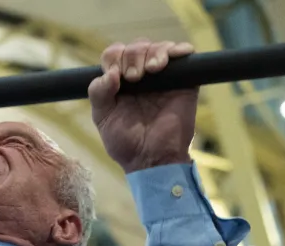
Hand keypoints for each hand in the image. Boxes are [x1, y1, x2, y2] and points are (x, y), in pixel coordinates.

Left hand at [88, 40, 197, 173]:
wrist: (152, 159)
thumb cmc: (125, 142)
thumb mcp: (102, 117)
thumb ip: (98, 93)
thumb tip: (111, 72)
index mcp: (120, 81)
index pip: (115, 53)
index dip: (114, 57)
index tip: (116, 76)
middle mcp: (142, 75)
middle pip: (137, 46)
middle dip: (133, 56)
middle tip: (134, 77)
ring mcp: (164, 77)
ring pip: (159, 47)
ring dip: (153, 52)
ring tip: (152, 70)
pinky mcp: (185, 80)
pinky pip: (185, 53)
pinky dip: (178, 50)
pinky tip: (169, 60)